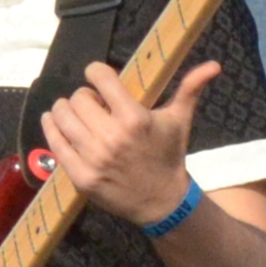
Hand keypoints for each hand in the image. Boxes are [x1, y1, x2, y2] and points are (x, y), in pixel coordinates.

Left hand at [37, 56, 213, 229]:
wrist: (162, 201)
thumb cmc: (168, 155)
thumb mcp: (179, 121)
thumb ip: (191, 89)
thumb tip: (214, 64)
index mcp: (135, 118)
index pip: (99, 77)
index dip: (96, 72)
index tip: (99, 77)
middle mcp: (112, 137)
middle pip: (78, 97)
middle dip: (84, 95)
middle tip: (92, 103)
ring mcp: (94, 158)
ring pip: (61, 116)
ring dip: (64, 109)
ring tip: (75, 113)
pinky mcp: (81, 176)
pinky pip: (54, 143)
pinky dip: (51, 128)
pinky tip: (56, 123)